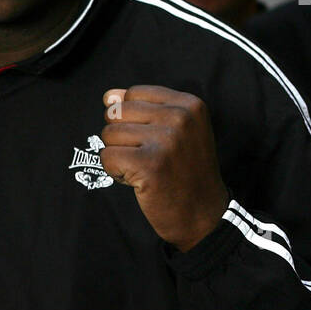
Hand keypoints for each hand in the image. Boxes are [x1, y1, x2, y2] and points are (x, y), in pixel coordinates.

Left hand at [100, 86, 228, 251]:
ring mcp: (166, 140)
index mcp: (189, 104)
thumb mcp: (175, 131)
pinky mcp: (149, 164)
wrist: (203, 215)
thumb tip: (109, 96)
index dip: (131, 119)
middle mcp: (180, 118)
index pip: (132, 94)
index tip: (152, 139)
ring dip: (119, 156)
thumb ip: (141, 108)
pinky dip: (116, 172)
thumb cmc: (185, 172)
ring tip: (144, 169)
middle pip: (116, 113)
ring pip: (108, 135)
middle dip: (121, 137)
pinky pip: (107, 157)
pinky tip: (139, 180)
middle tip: (146, 157)